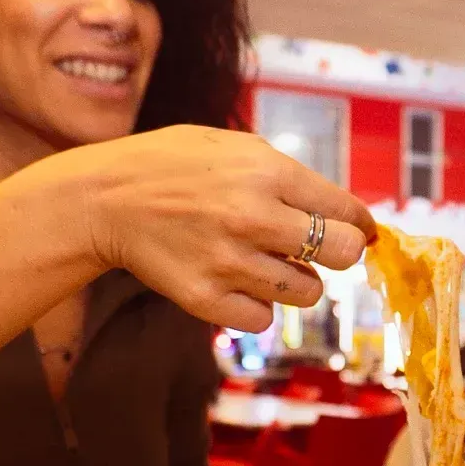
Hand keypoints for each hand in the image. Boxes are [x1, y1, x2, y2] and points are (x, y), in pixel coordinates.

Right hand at [53, 125, 376, 333]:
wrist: (103, 200)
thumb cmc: (172, 167)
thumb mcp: (232, 146)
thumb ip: (286, 175)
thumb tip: (343, 210)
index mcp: (266, 171)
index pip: (347, 210)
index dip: (361, 224)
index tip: (361, 231)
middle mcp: (253, 217)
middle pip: (343, 255)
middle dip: (339, 253)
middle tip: (318, 249)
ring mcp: (229, 262)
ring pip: (308, 292)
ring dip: (296, 280)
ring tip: (266, 261)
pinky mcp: (205, 299)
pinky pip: (263, 319)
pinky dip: (257, 305)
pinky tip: (236, 281)